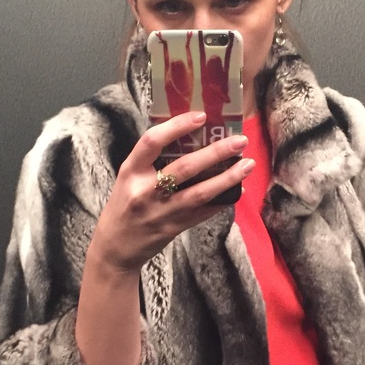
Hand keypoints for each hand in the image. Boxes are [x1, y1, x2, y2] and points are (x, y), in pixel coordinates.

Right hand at [88, 111, 253, 274]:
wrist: (116, 248)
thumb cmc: (124, 205)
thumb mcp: (129, 179)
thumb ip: (152, 162)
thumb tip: (191, 138)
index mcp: (131, 172)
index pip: (152, 142)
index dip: (176, 126)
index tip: (200, 116)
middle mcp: (146, 191)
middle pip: (185, 168)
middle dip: (216, 152)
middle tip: (240, 141)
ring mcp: (162, 212)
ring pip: (200, 193)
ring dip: (227, 178)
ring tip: (248, 165)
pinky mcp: (174, 228)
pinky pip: (203, 213)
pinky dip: (222, 201)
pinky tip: (238, 190)